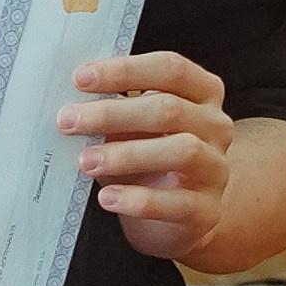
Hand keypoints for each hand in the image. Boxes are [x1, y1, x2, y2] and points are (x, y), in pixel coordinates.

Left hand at [58, 51, 231, 264]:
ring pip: (181, 151)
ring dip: (126, 154)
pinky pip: (177, 203)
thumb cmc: (147, 158)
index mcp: (202, 93)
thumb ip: (114, 109)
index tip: (80, 78)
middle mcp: (216, 126)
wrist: (175, 216)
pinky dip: (138, 200)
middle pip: (169, 109)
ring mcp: (217, 168)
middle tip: (68, 120)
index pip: (170, 69)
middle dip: (112, 113)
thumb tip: (72, 103)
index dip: (125, 70)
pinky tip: (107, 198)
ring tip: (86, 161)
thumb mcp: (132, 128)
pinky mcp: (208, 210)